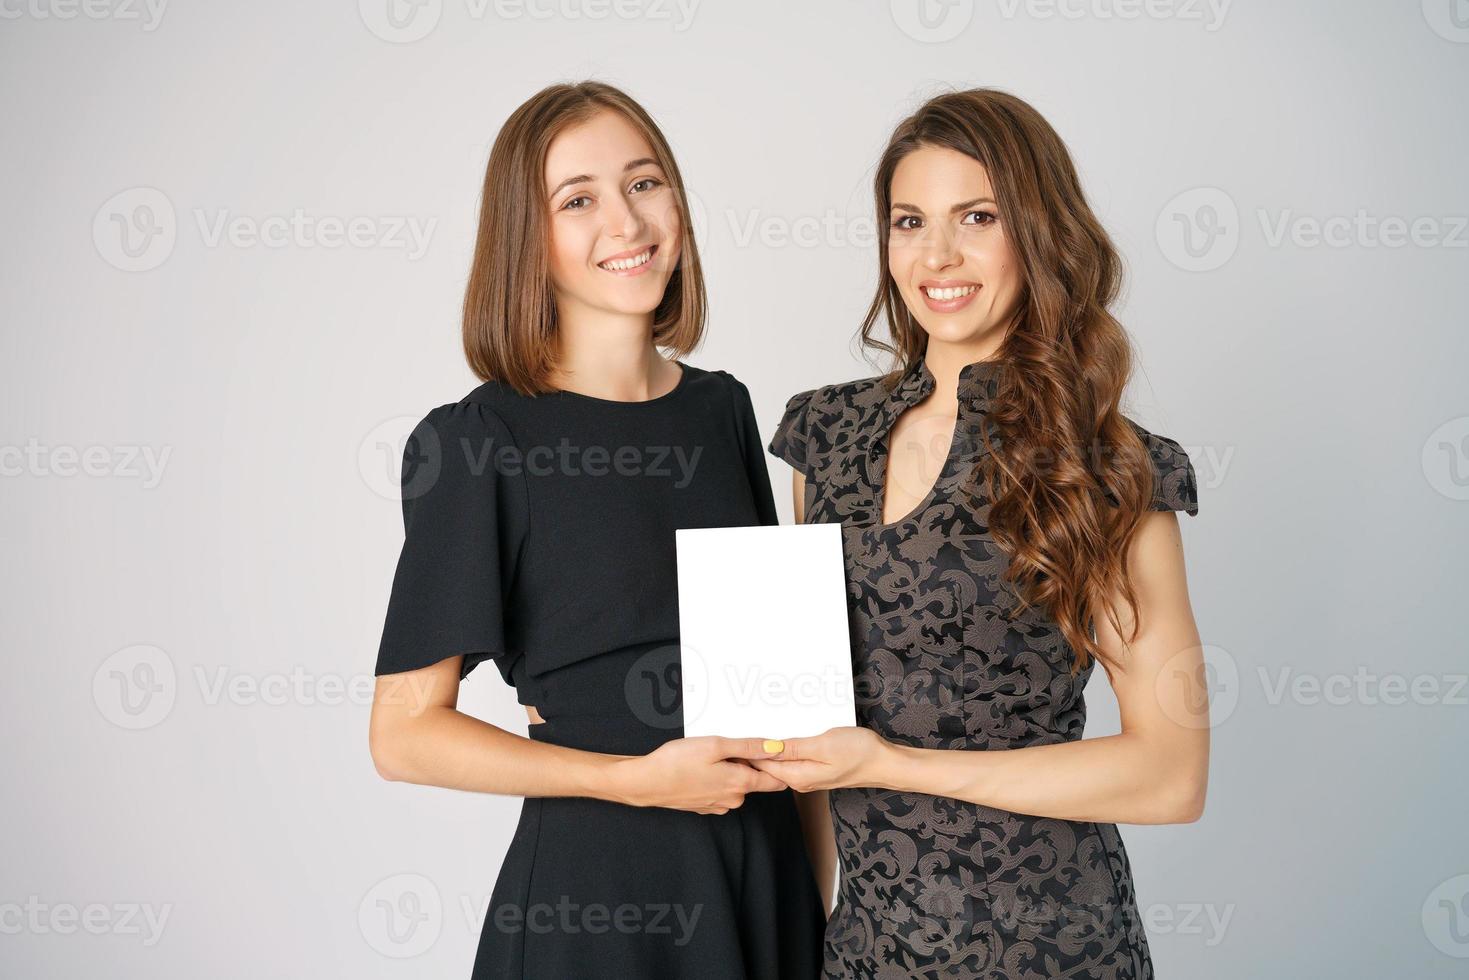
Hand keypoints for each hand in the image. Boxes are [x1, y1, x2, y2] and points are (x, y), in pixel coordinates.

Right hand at [612, 736, 789, 813]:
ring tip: (709, 755)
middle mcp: (734, 799)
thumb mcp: (716, 745)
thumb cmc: (678, 761)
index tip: (768, 749)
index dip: (776, 764)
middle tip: (726, 746)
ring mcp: (718, 805)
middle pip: (754, 780)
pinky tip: (699, 768)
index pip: (776, 781)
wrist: (646, 782)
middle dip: (747, 763)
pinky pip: (719, 791)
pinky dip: (714, 779)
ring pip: (735, 785)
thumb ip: (748, 747)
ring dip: (729, 770)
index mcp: (741, 784)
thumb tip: (777, 748)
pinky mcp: (704, 807)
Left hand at [748, 726, 896, 791]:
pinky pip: (792, 757)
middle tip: (743, 722)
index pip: (760, 765)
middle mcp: (799, 779)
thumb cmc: (859, 753)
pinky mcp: (815, 768)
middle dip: (755, 746)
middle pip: (767, 764)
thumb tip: (765, 749)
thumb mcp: (823, 745)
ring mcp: (807, 775)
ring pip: (779, 760)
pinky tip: (784, 732)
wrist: (884, 762)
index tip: (737, 730)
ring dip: (770, 745)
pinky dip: (785, 746)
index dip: (747, 749)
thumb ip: (793, 748)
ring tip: (760, 723)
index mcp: (797, 776)